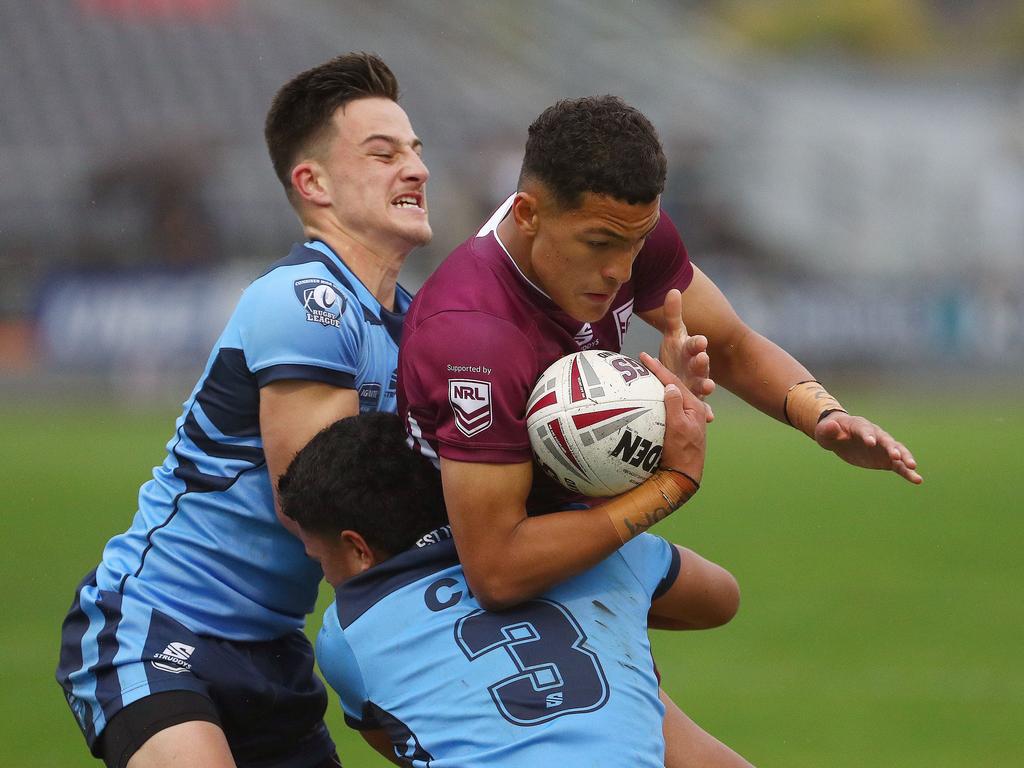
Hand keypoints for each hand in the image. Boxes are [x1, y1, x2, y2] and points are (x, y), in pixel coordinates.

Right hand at [640, 352, 706, 482]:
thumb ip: (674, 405)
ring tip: (644, 376)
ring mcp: (684, 419)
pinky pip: (666, 408)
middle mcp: (690, 410)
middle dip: (658, 372)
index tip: (643, 357)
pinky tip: (647, 399)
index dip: (658, 368)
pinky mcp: (677, 428)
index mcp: (693, 407)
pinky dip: (657, 399)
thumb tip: (669, 386)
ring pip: (670, 396)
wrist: (684, 476)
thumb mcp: (678, 428)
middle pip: (673, 385)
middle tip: (643, 362)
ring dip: (658, 384)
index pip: (673, 382)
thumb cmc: (682, 453)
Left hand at [657, 289, 714, 420]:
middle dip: (701, 362)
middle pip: (700, 364)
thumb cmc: (677, 353)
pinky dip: (706, 412)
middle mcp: (697, 366)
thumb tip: (673, 289)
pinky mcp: (695, 399)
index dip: (698, 342)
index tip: (699, 340)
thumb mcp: (674, 334)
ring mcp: (698, 383)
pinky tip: (709, 417)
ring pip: (704, 384)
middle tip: (702, 358)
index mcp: (692, 350)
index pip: (696, 344)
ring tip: (709, 386)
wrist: (680, 373)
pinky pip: (702, 406)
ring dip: (707, 385)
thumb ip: (673, 315)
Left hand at [815, 412, 922, 483]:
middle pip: (886, 440)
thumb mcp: (824, 431)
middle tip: (896, 456)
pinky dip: (907, 472)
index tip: (871, 443)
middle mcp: (875, 435)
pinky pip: (899, 465)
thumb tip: (831, 426)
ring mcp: (882, 447)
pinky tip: (917, 479)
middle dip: (891, 447)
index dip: (868, 436)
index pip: (865, 430)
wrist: (838, 436)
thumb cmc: (830, 432)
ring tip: (912, 467)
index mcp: (859, 426)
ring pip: (897, 451)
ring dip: (904, 458)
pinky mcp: (886, 459)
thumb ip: (828, 429)